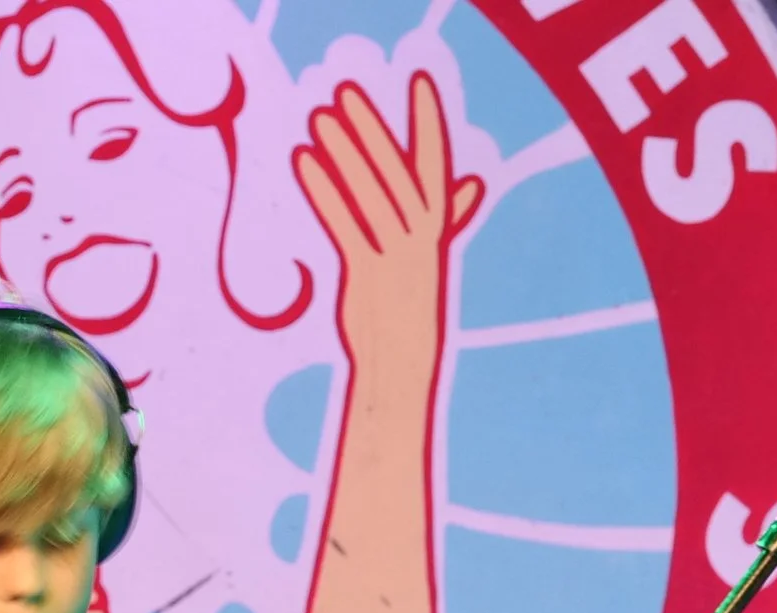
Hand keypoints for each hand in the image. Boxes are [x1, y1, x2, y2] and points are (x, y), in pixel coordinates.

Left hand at [293, 73, 484, 379]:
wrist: (401, 368)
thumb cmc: (411, 311)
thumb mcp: (431, 258)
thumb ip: (449, 217)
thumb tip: (472, 182)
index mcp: (435, 232)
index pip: (434, 166)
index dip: (427, 123)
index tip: (419, 81)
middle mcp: (419, 240)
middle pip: (396, 174)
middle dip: (372, 129)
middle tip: (347, 91)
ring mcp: (394, 258)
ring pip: (369, 195)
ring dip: (343, 153)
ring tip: (319, 118)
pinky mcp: (367, 276)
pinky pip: (344, 224)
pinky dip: (324, 191)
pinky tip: (303, 162)